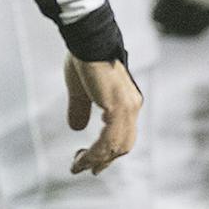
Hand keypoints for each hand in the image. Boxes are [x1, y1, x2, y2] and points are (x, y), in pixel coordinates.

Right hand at [64, 57, 141, 173]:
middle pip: (123, 145)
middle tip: (83, 169)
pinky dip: (96, 152)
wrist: (88, 40)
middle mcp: (132, 106)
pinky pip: (109, 139)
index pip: (123, 136)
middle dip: (103, 161)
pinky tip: (83, 156)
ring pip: (116, 146)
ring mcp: (128, 107)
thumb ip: (81, 109)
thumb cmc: (84, 59)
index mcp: (127, 102)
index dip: (108, 153)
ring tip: (78, 166)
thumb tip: (75, 128)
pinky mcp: (118, 106)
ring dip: (97, 160)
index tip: (92, 164)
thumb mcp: (81, 90)